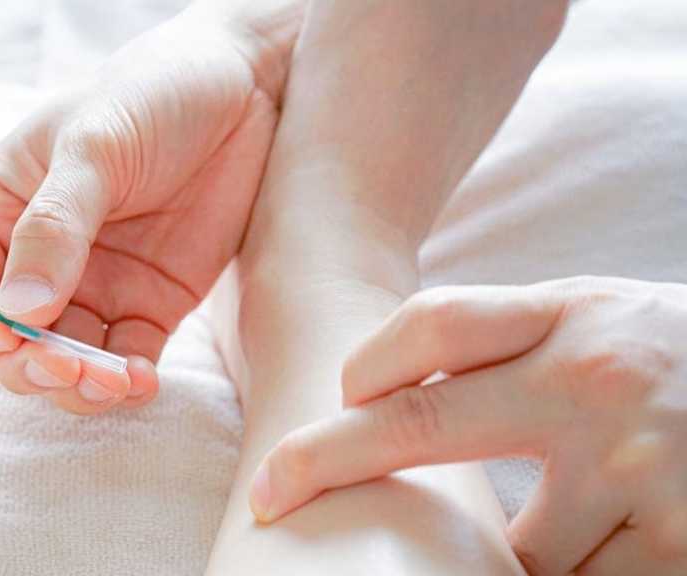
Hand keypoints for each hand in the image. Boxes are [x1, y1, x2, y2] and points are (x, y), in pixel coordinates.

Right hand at [0, 5, 292, 413]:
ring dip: (79, 386)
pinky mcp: (148, 305)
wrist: (242, 89)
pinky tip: (141, 381)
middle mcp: (37, 258)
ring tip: (112, 382)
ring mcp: (94, 286)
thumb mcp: (95, 146)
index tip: (3, 336)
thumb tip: (19, 312)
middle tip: (67, 367)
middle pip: (9, 339)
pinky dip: (127, 382)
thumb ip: (55, 225)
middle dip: (29, 363)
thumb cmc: (150, 95)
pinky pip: (125, 359)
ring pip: (65, 362)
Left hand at [250, 277, 686, 574]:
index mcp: (574, 316)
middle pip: (421, 423)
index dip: (367, 363)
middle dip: (327, 461)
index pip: (435, 324)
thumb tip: (376, 388)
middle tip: (270, 490)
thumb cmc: (680, 364)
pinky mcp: (684, 550)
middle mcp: (599, 383)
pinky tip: (604, 544)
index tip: (329, 397)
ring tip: (576, 520)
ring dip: (513, 557)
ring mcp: (644, 471)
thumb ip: (508, 342)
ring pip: (512, 550)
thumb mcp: (601, 320)